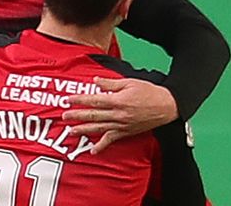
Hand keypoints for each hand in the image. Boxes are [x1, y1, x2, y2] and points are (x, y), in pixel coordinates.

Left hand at [62, 77, 178, 153]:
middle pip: (93, 115)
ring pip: (99, 128)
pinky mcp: (126, 132)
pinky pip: (112, 140)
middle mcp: (118, 114)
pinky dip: (102, 146)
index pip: (94, 100)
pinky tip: (93, 150)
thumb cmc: (148, 92)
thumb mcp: (129, 82)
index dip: (80, 100)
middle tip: (64, 117)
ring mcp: (122, 125)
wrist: (166, 106)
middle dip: (77, 116)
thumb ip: (110, 83)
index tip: (68, 100)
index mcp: (117, 100)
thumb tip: (95, 81)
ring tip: (71, 131)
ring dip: (84, 130)